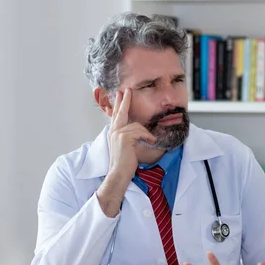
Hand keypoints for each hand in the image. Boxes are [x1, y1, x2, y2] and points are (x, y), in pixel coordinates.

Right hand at [96, 88, 156, 216]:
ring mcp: (117, 134)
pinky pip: (140, 132)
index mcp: (114, 133)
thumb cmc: (125, 163)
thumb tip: (140, 131)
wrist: (119, 173)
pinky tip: (151, 143)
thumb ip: (130, 137)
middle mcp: (114, 131)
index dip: (120, 104)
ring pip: (137, 126)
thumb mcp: (127, 147)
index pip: (117, 116)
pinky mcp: (124, 137)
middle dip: (125, 100)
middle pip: (121, 112)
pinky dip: (148, 137)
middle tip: (127, 90)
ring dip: (146, 134)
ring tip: (150, 142)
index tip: (122, 94)